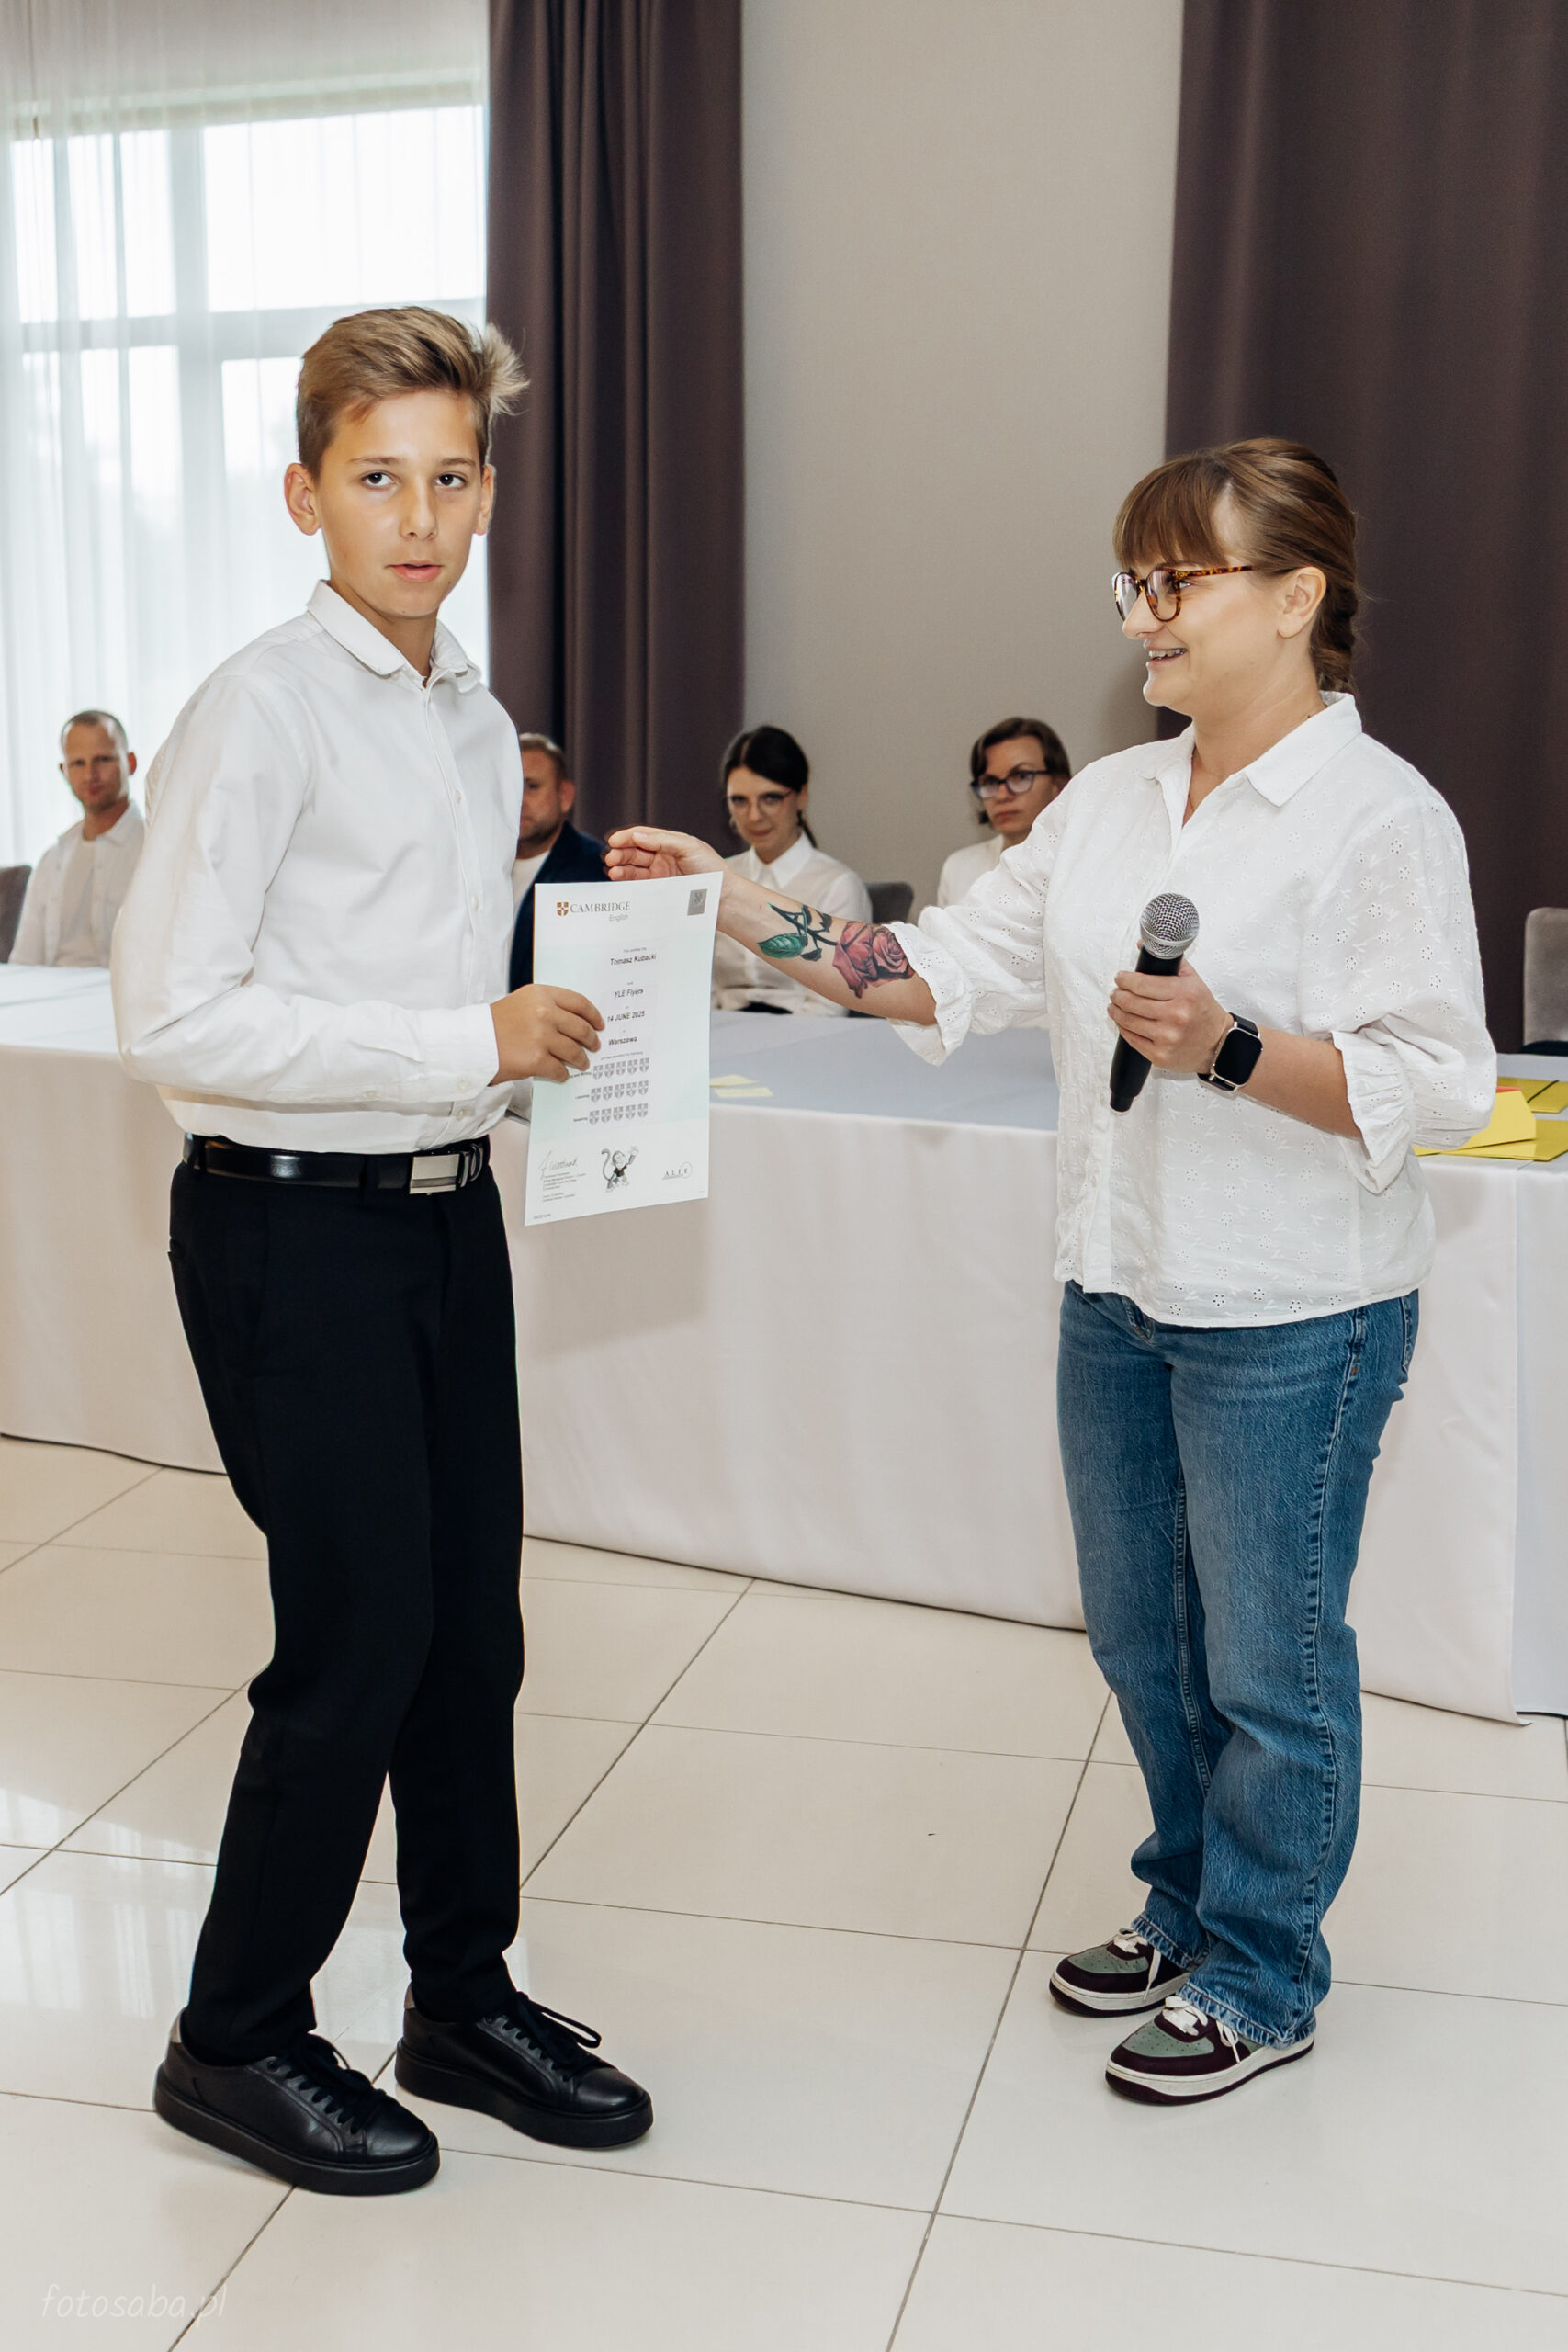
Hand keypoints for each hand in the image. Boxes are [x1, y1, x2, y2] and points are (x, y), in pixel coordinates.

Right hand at [489, 984, 603, 1083]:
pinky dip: (562, 1074)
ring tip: (581, 1063)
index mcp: (541, 995)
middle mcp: (544, 1012)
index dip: (593, 1015)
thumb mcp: (521, 1002)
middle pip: (580, 1028)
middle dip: (591, 1040)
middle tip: (594, 1046)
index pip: (579, 1003)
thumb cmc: (494, 1024)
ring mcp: (542, 1036)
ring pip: (573, 1051)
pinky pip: (559, 1070)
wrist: (471, 1043)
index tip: (600, 1024)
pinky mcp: (536, 1060)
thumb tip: (573, 1022)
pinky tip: (561, 1075)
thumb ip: (546, 1006)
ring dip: (580, 1060)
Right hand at [605, 827, 723, 881]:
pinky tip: (619, 879)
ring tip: (612, 869)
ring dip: (620, 867)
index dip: (627, 837)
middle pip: (635, 851)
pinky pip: (638, 884)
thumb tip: (637, 835)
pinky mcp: (659, 890)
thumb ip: (663, 840)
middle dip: (620, 852)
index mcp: (670, 843)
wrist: (722, 898)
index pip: (643, 836)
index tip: (614, 841)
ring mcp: (660, 874)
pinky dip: (626, 881)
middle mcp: (663, 857)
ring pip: (634, 867)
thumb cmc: (713, 871)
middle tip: (611, 857)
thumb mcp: (689, 847)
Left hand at [1108, 959, 1231, 1074]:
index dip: (1125, 980)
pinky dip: (1123, 1028)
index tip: (1120, 978)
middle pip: (1131, 1002)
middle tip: (1116, 992)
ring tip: (1115, 1005)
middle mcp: (1175, 1015)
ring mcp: (1166, 1037)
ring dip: (1116, 1011)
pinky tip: (1123, 1022)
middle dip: (1118, 995)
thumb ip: (1170, 961)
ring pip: (1128, 1021)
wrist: (1217, 1043)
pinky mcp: (1160, 1055)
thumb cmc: (1203, 1011)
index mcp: (1184, 993)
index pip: (1141, 983)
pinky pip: (1132, 1039)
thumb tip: (1142, 945)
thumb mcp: (1193, 981)